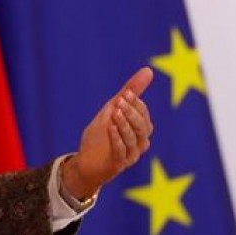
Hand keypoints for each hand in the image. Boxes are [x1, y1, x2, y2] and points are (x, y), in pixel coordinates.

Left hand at [63, 67, 153, 198]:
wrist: (86, 161)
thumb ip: (130, 91)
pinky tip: (110, 127)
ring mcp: (130, 156)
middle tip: (120, 101)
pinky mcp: (118, 164)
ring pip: (133, 139)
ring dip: (124, 124)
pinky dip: (116, 138)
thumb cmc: (102, 134)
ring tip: (114, 113)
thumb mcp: (112, 109)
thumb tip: (148, 70)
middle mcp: (140, 144)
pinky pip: (121, 151)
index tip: (125, 93)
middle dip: (132, 112)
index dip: (136, 104)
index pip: (144, 115)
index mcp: (140, 130)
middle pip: (143, 127)